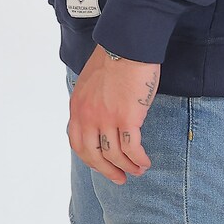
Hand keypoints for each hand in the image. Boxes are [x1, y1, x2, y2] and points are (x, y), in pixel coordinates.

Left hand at [67, 44, 160, 183]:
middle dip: (108, 171)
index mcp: (78, 107)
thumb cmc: (113, 57)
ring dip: (128, 167)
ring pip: (115, 155)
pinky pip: (132, 148)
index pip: (78, 144)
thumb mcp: (90, 82)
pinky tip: (145, 161)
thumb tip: (98, 120)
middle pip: (94, 156)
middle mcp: (89, 116)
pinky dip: (139, 159)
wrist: (127, 45)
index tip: (102, 166)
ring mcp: (107, 118)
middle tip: (120, 178)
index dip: (90, 160)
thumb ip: (90, 102)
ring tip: (138, 170)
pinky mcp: (127, 118)